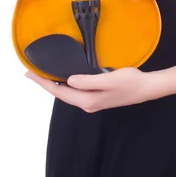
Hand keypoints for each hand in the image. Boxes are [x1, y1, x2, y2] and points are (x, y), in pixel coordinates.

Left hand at [25, 67, 163, 112]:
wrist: (145, 88)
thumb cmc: (129, 82)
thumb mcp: (109, 79)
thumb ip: (88, 81)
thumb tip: (69, 80)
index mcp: (87, 100)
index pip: (60, 92)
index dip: (44, 83)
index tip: (30, 74)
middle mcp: (87, 103)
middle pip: (61, 93)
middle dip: (45, 83)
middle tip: (31, 73)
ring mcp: (92, 101)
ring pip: (67, 93)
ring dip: (54, 84)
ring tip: (43, 75)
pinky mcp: (96, 96)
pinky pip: (75, 91)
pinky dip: (65, 84)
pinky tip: (64, 78)